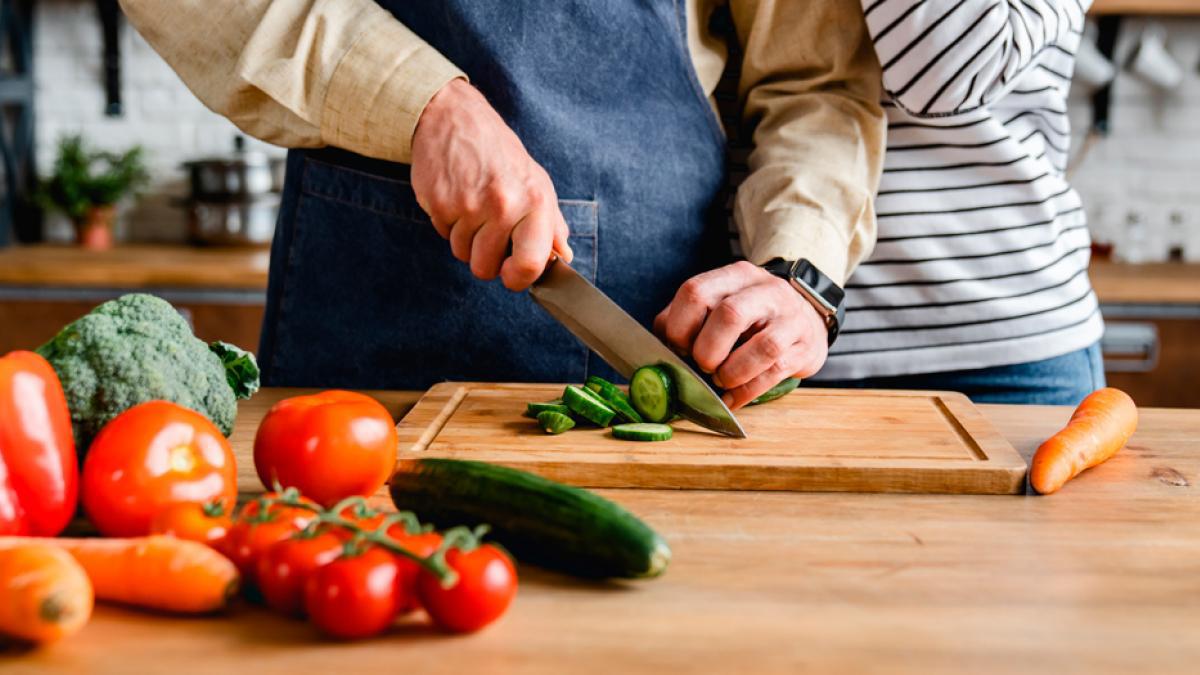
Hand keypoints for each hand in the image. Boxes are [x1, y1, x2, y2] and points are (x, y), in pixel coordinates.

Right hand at [411, 79, 571, 290]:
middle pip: (486, 268)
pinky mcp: (439, 203)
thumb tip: (563, 257)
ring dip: (466, 239)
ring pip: (462, 254)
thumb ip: (551, 224)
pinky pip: (443, 236)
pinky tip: (456, 198)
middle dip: (485, 257)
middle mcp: (503, 204)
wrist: (454, 118)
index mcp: (534, 201)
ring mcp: (468, 205)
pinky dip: (448, 224)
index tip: (512, 274)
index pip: (530, 264)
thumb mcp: (536, 181)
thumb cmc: (499, 153)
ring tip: (472, 206)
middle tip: (488, 229)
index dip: (518, 279)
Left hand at [654, 261, 828, 409]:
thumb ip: (685, 319)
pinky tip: (732, 399)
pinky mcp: (804, 347)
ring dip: (731, 373)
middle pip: (729, 315)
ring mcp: (789, 318)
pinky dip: (746, 392)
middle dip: (707, 350)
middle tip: (702, 365)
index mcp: (734, 276)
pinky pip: (775, 373)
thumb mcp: (719, 304)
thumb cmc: (750, 318)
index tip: (678, 347)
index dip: (680, 326)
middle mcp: (765, 290)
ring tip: (720, 380)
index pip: (696, 292)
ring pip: (762, 347)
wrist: (805, 319)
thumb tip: (659, 346)